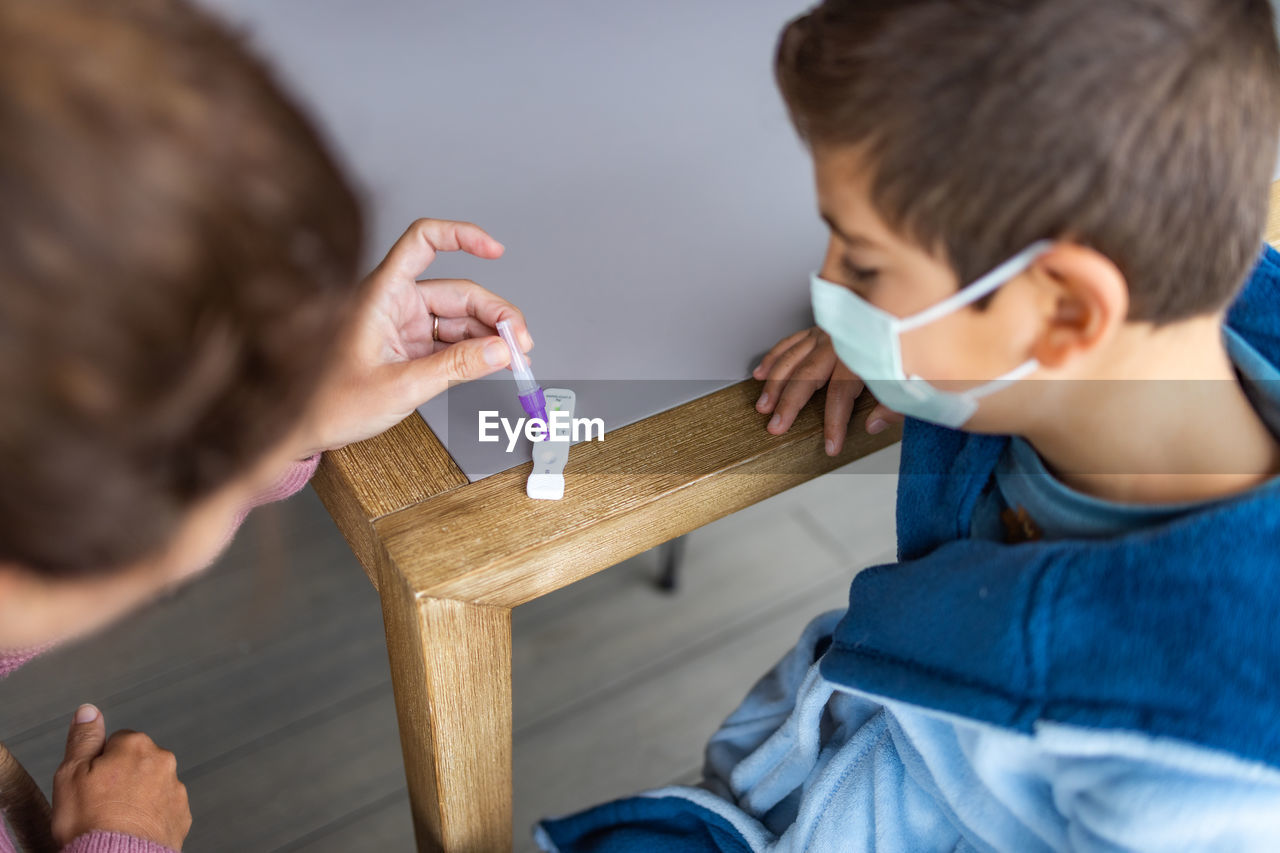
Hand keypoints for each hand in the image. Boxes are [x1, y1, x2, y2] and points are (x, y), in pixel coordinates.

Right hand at [52, 704, 190, 849]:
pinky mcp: (182, 815)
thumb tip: (89, 710)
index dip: (100, 763)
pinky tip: (133, 829)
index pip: (116, 742)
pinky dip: (151, 816)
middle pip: (137, 762)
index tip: (92, 783)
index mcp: (136, 745)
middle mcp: (163, 761)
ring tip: (117, 820)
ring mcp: (176, 789)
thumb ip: (83, 738)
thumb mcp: (71, 774)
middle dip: (122, 777)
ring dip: (138, 797)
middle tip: (101, 803)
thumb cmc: (90, 821)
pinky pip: (164, 808)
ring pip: (151, 785)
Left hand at [295, 219, 531, 455]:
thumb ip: (455, 367)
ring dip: (491, 335)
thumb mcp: (400, 387)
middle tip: (520, 342)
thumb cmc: (332, 404)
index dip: (461, 235)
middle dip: (495, 313)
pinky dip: (477, 349)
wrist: (307, 430)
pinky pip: (453, 339)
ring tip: (515, 357)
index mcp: (381, 295)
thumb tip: (501, 351)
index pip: (423, 241)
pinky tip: (495, 361)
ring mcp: (405, 324)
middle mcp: (395, 303)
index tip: (496, 250)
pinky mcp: (412, 346)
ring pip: (461, 317)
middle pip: (457, 290)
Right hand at [751, 326, 901, 454]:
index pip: (840, 396)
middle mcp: (838, 343)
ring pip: (792, 359)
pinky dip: (774, 357)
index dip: (834, 423)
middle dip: (788, 404)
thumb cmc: (904, 346)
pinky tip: (761, 373)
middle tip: (776, 426)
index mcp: (860, 357)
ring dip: (774, 383)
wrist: (905, 310)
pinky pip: (790, 342)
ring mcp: (825, 334)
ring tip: (763, 406)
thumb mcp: (911, 379)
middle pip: (806, 376)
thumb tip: (872, 425)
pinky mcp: (819, 327)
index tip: (830, 445)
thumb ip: (894, 406)